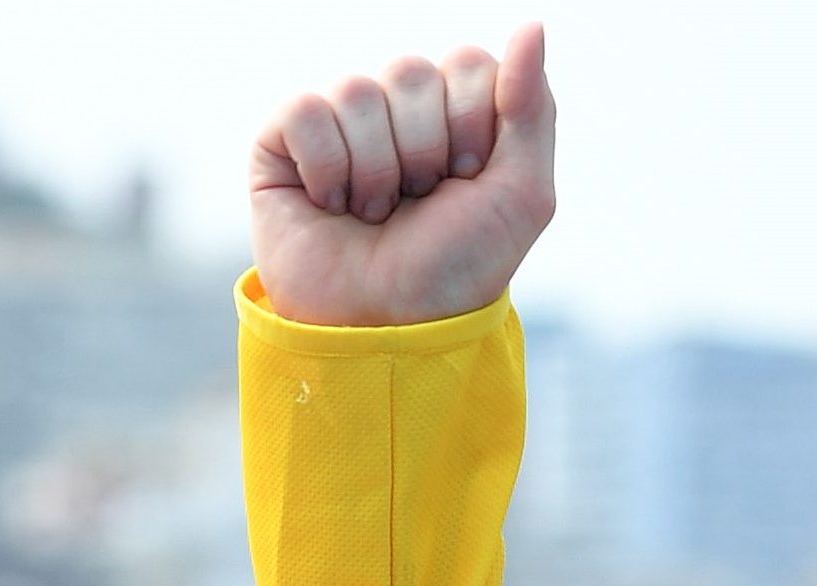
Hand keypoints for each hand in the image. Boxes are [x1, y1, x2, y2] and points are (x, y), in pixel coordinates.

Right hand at [247, 24, 556, 326]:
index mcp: (458, 112)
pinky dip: (329, 167)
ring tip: (375, 212)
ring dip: (379, 170)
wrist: (388, 324)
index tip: (467, 181)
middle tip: (419, 201)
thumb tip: (532, 26)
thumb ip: (532, 109)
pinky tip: (331, 204)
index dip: (472, 127)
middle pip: (413, 71)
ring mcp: (341, 119)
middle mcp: (399, 107)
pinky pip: (307, 109)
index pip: (469, 63)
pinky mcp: (284, 137)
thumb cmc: (457, 265)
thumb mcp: (521, 195)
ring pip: (360, 92)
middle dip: (426, 151)